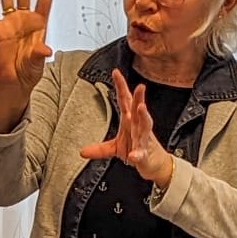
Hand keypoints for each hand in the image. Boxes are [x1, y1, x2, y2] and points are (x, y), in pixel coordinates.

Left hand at [80, 68, 174, 187]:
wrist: (153, 164)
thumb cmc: (136, 150)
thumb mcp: (115, 148)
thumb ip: (100, 148)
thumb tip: (83, 151)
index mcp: (129, 121)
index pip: (124, 101)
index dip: (120, 87)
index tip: (116, 73)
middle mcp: (137, 127)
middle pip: (137, 108)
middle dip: (138, 97)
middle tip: (139, 86)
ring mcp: (143, 139)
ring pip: (145, 125)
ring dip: (143, 115)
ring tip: (140, 108)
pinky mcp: (144, 154)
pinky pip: (141, 153)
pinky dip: (137, 154)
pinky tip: (134, 155)